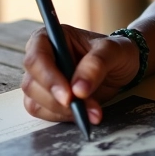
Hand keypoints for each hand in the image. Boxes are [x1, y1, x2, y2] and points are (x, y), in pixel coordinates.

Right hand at [21, 26, 140, 123]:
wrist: (122, 68)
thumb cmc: (115, 52)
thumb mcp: (114, 51)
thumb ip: (96, 64)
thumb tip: (78, 89)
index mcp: (50, 37)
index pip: (36, 57)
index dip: (48, 78)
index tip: (69, 96)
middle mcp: (41, 58)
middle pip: (32, 84)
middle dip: (58, 100)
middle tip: (84, 108)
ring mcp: (41, 80)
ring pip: (35, 102)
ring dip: (62, 112)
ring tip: (92, 112)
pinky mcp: (46, 99)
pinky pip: (43, 113)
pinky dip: (63, 118)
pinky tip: (84, 115)